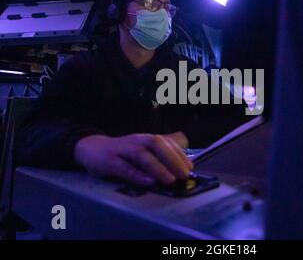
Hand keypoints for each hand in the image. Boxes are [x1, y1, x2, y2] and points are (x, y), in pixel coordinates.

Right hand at [74, 134, 193, 185]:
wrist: (92, 149)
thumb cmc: (122, 153)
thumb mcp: (141, 151)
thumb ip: (159, 157)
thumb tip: (181, 166)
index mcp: (145, 139)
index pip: (166, 142)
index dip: (179, 154)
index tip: (190, 167)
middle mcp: (135, 141)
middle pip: (156, 144)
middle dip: (172, 159)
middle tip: (184, 175)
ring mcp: (122, 150)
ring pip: (141, 155)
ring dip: (158, 168)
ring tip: (170, 180)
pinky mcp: (109, 161)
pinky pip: (124, 168)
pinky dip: (137, 175)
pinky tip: (149, 182)